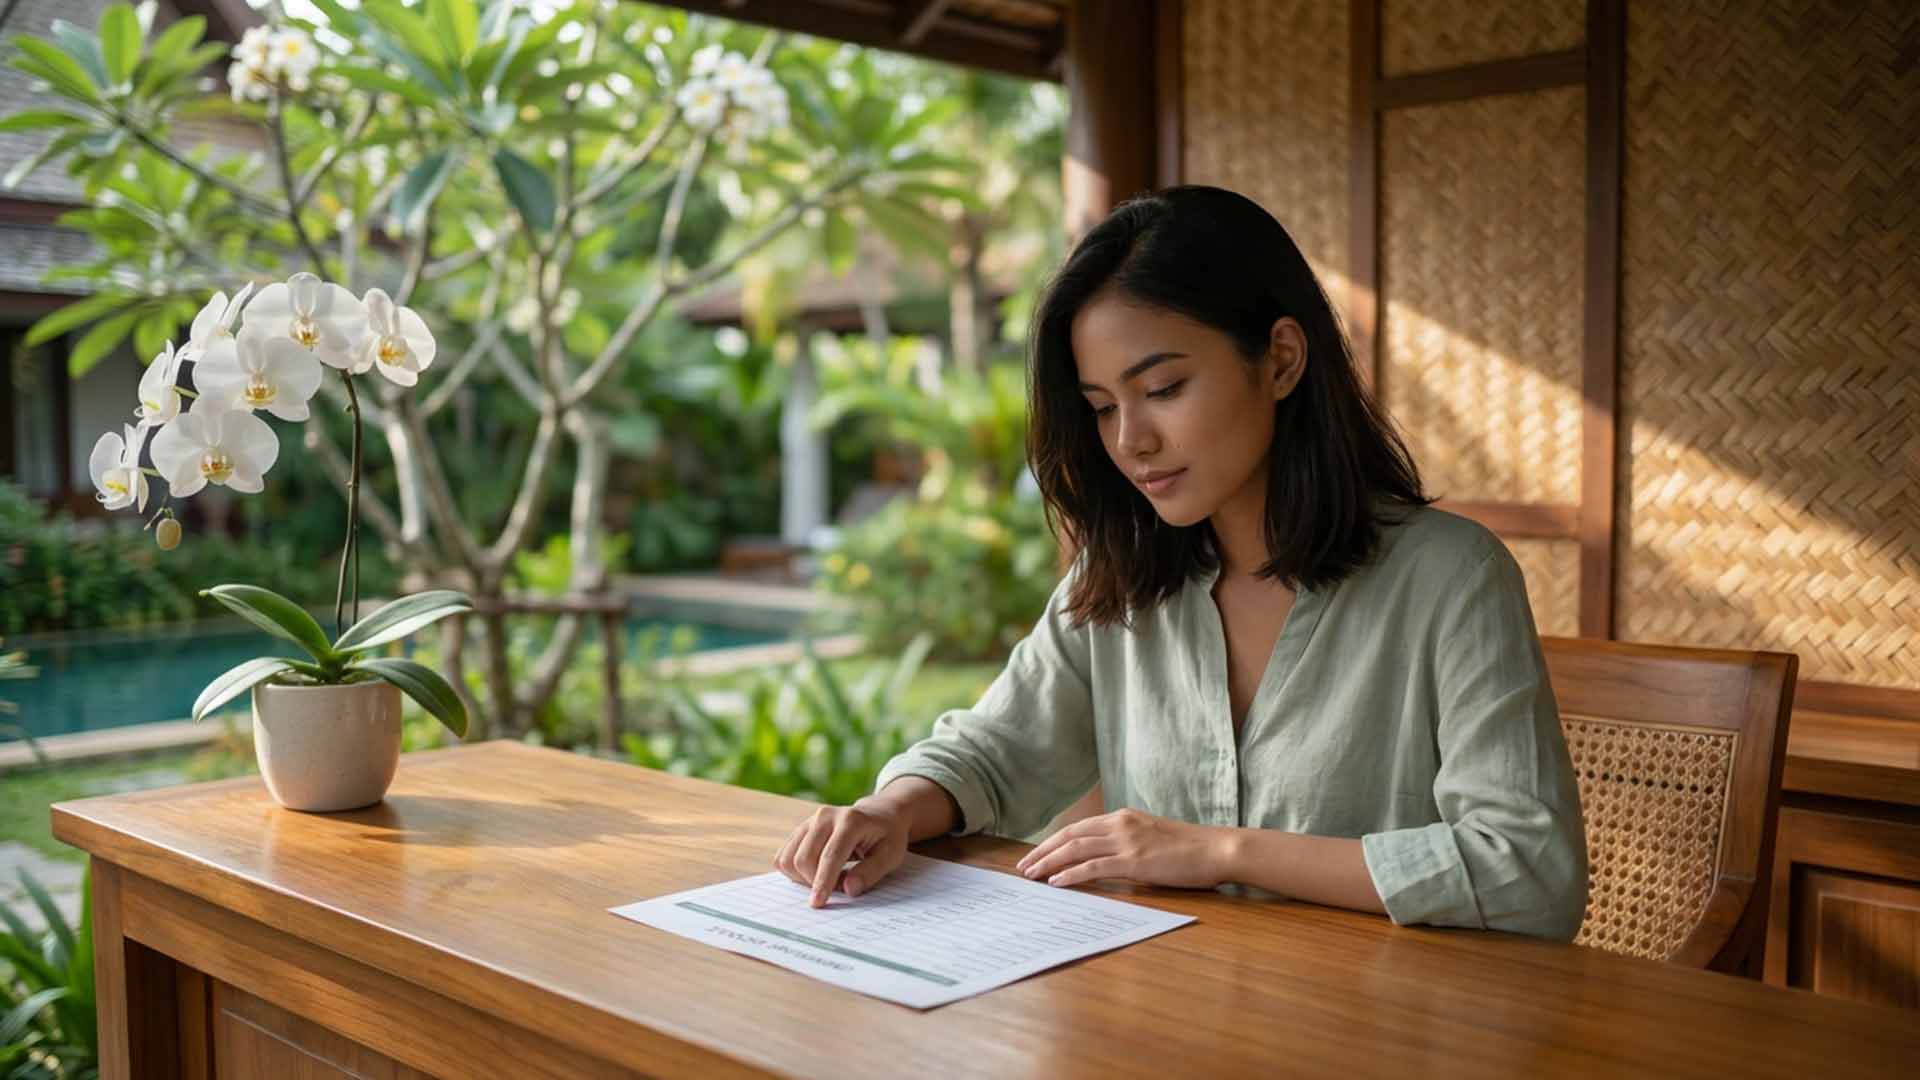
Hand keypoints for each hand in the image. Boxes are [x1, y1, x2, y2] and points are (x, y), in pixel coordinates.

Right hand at [774, 800, 910, 907]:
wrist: (878, 814)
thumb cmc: (887, 836)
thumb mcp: (891, 855)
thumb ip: (870, 872)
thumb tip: (848, 889)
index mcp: (850, 821)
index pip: (830, 856)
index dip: (823, 882)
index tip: (818, 903)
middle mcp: (825, 816)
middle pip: (804, 859)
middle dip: (814, 882)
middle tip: (838, 887)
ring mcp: (809, 821)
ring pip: (788, 859)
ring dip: (803, 878)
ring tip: (830, 877)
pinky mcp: (800, 830)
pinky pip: (783, 857)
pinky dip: (795, 872)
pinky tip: (817, 871)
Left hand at [1015, 808, 1227, 889]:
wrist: (1217, 849)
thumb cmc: (1189, 848)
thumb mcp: (1151, 837)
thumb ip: (1127, 842)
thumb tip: (1104, 860)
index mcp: (1123, 817)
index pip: (1077, 828)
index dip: (1052, 842)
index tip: (1035, 854)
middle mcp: (1120, 824)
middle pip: (1069, 836)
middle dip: (1042, 852)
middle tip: (1023, 867)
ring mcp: (1126, 842)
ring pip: (1075, 849)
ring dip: (1049, 863)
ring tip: (1031, 876)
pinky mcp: (1134, 861)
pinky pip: (1094, 867)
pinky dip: (1071, 875)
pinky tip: (1056, 883)